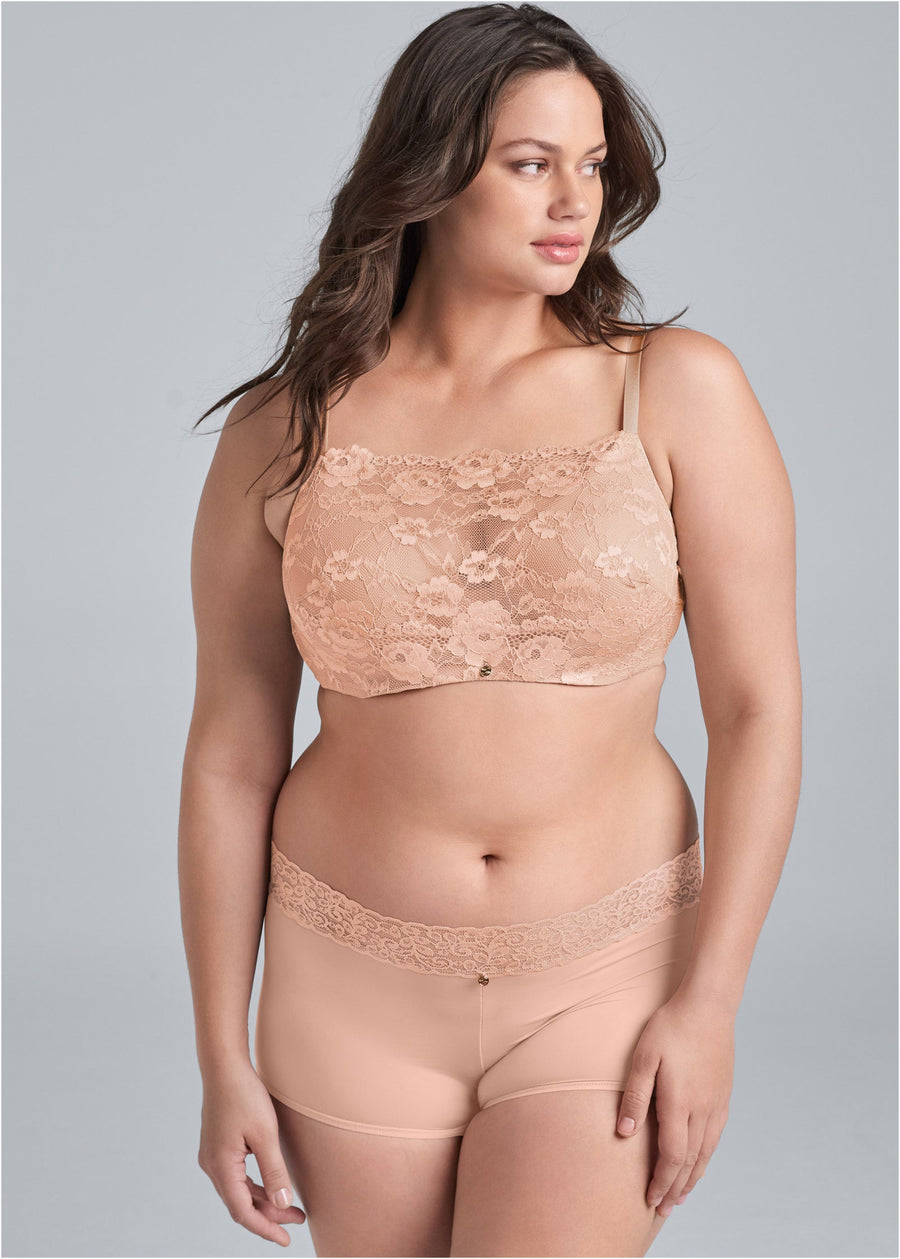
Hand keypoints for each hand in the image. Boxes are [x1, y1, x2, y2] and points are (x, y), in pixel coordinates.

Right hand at [198, 1059, 306, 1246]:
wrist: (224, 1066)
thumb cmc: (245, 1095)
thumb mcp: (265, 1134)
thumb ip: (274, 1171)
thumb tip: (283, 1203)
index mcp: (221, 1166)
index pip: (243, 1212)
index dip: (265, 1228)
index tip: (286, 1239)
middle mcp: (212, 1166)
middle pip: (240, 1203)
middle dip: (269, 1215)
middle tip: (297, 1220)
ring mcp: (212, 1156)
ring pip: (238, 1190)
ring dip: (263, 1200)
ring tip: (291, 1205)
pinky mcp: (217, 1147)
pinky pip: (236, 1176)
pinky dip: (254, 1185)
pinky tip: (273, 1185)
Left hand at [615, 991, 734, 1217]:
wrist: (708, 1006)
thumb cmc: (671, 1026)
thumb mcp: (643, 1056)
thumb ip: (634, 1096)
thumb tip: (623, 1133)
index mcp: (680, 1103)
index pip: (672, 1156)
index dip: (662, 1181)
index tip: (651, 1200)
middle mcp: (703, 1110)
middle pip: (691, 1162)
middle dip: (676, 1188)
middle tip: (664, 1209)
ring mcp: (717, 1104)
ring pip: (706, 1153)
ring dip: (693, 1177)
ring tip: (681, 1195)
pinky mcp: (724, 1095)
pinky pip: (716, 1137)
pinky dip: (706, 1157)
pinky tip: (699, 1161)